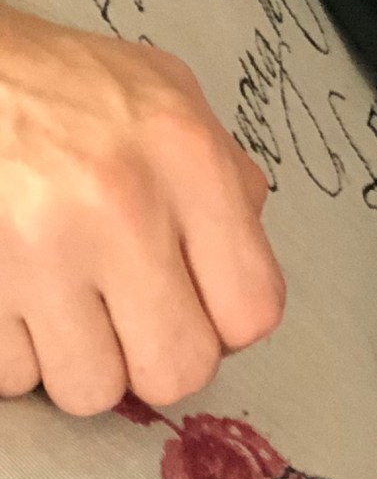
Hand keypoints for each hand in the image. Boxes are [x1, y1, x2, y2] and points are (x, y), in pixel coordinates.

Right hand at [0, 2, 285, 414]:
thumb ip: (225, 175)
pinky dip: (22, 355)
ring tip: (76, 308)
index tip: (209, 307)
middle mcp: (121, 212)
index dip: (232, 323)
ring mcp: (40, 257)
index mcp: (187, 161)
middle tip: (142, 323)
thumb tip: (245, 255)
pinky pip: (14, 380)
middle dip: (163, 359)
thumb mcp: (174, 99)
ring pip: (92, 390)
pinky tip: (24, 301)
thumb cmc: (69, 87)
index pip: (252, 308)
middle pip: (177, 370)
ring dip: (86, 362)